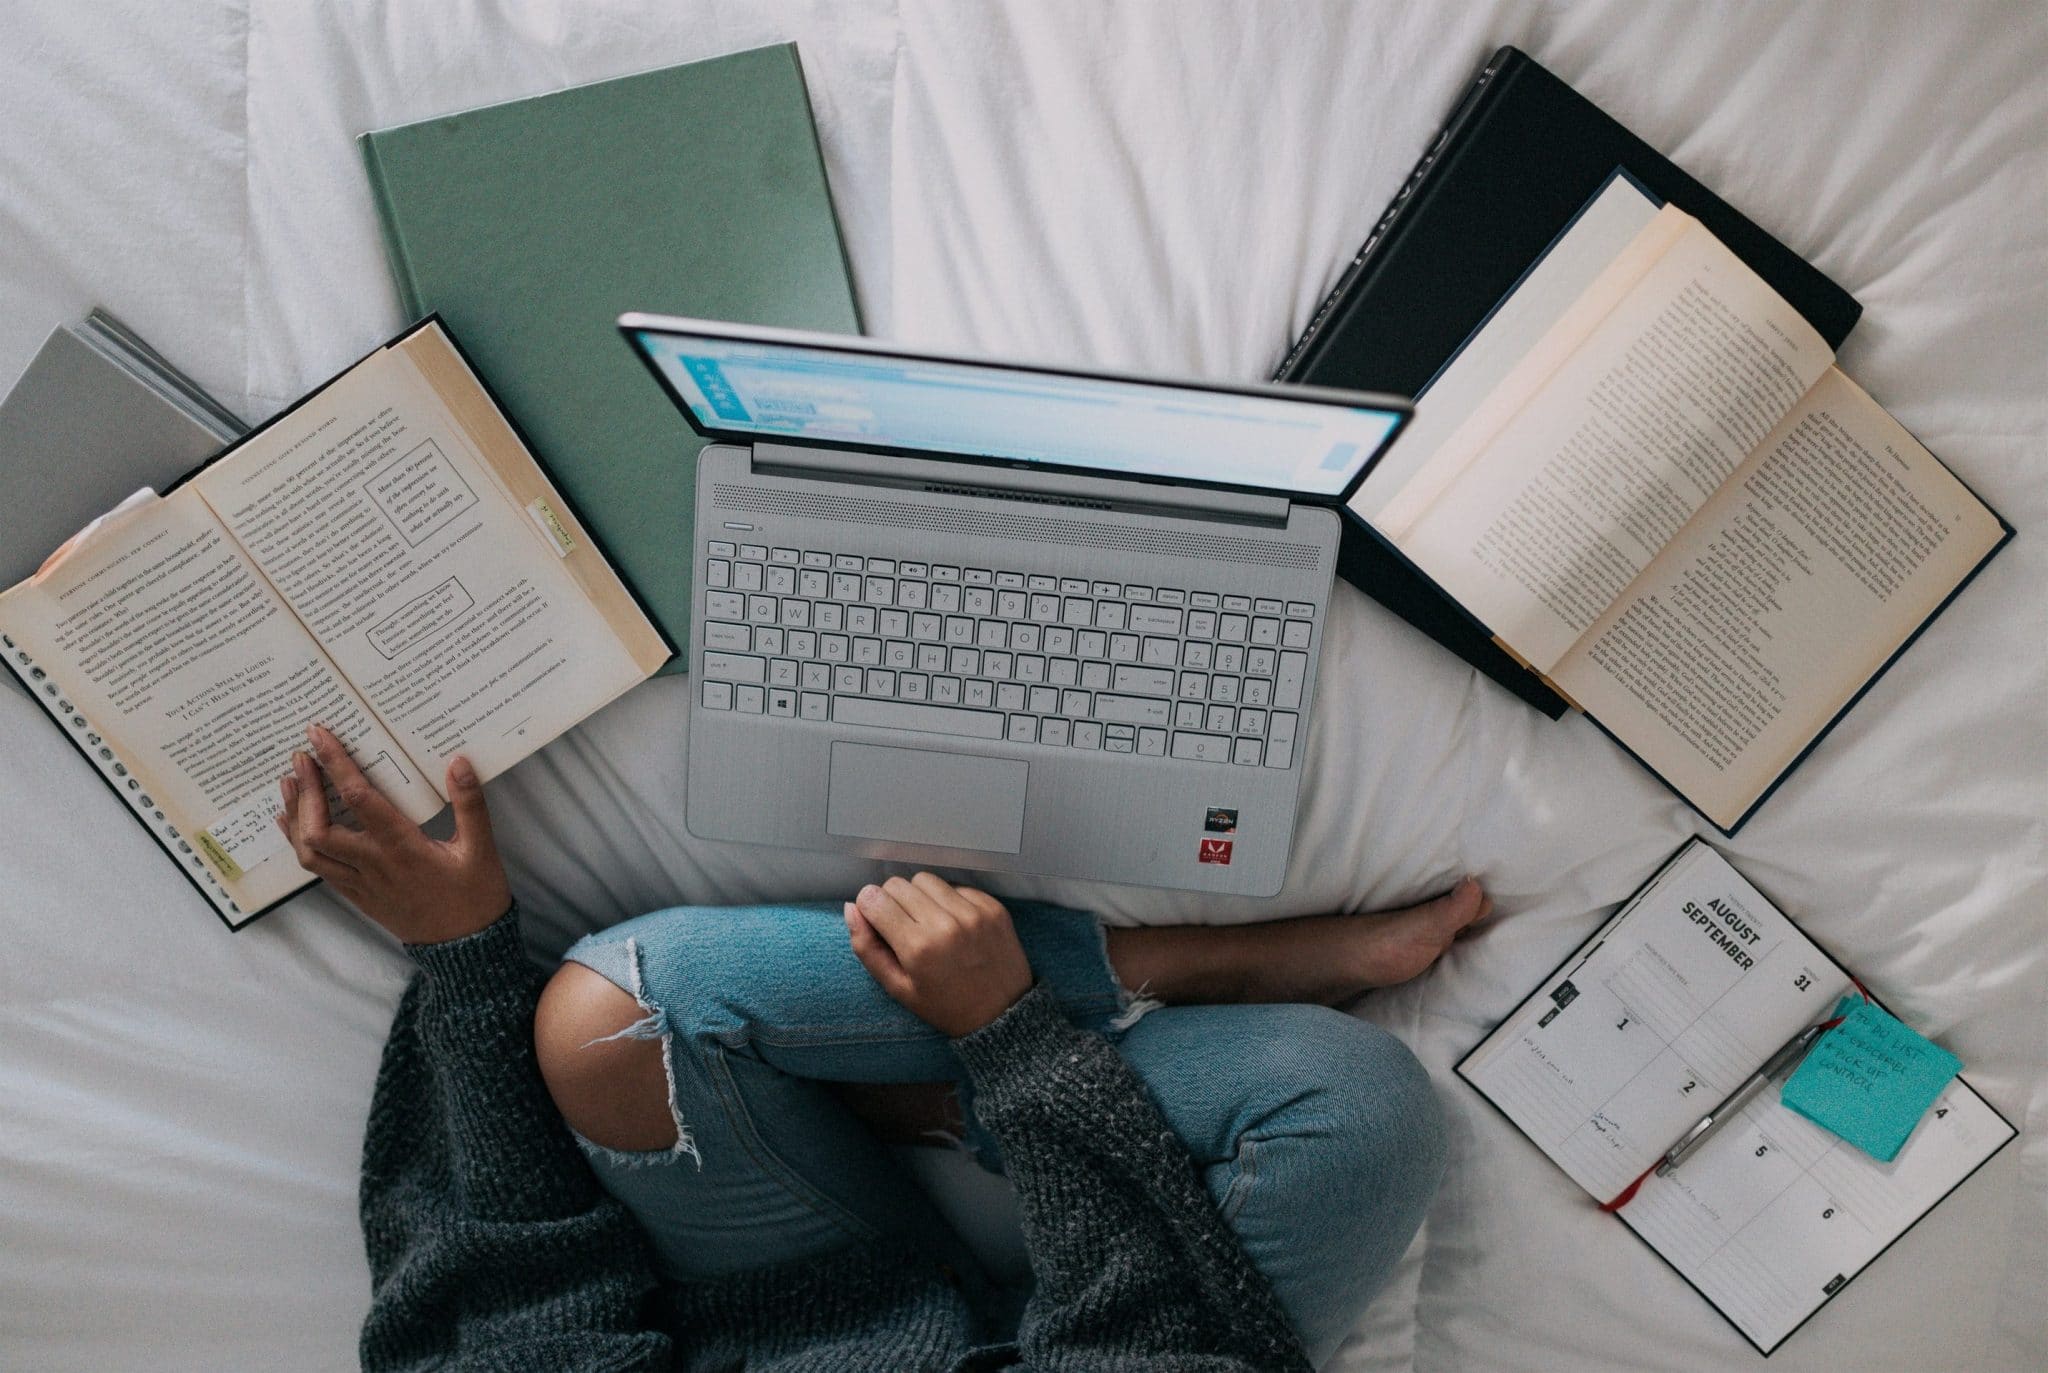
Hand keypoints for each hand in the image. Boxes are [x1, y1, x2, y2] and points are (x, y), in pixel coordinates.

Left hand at [278, 724, 510, 944]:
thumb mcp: (481, 849)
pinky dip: (299, 842)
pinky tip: (292, 824)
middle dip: (304, 790)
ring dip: (294, 816)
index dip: (336, 764)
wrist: (466, 948)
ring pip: (309, 851)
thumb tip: (458, 762)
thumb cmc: (475, 897)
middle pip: (318, 828)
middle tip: (299, 757)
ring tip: (290, 783)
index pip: (359, 798)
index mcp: (401, 848)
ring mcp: (361, 883)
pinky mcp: (358, 895)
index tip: (319, 736)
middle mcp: (373, 865)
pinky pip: (318, 868)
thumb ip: (469, 804)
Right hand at [844, 874, 1032, 1036]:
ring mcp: (972, 913)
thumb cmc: (946, 1006)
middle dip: (892, 901)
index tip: (876, 919)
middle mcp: (945, 924)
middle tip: (904, 927)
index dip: (869, 907)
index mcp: (917, 947)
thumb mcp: (898, 988)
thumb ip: (867, 948)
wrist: (1002, 1013)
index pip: (875, 898)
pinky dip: (948, 900)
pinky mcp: (992, 906)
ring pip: (926, 879)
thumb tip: (851, 908)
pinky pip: (956, 887)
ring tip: (928, 923)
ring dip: (920, 896)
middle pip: (898, 884)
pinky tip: (954, 925)